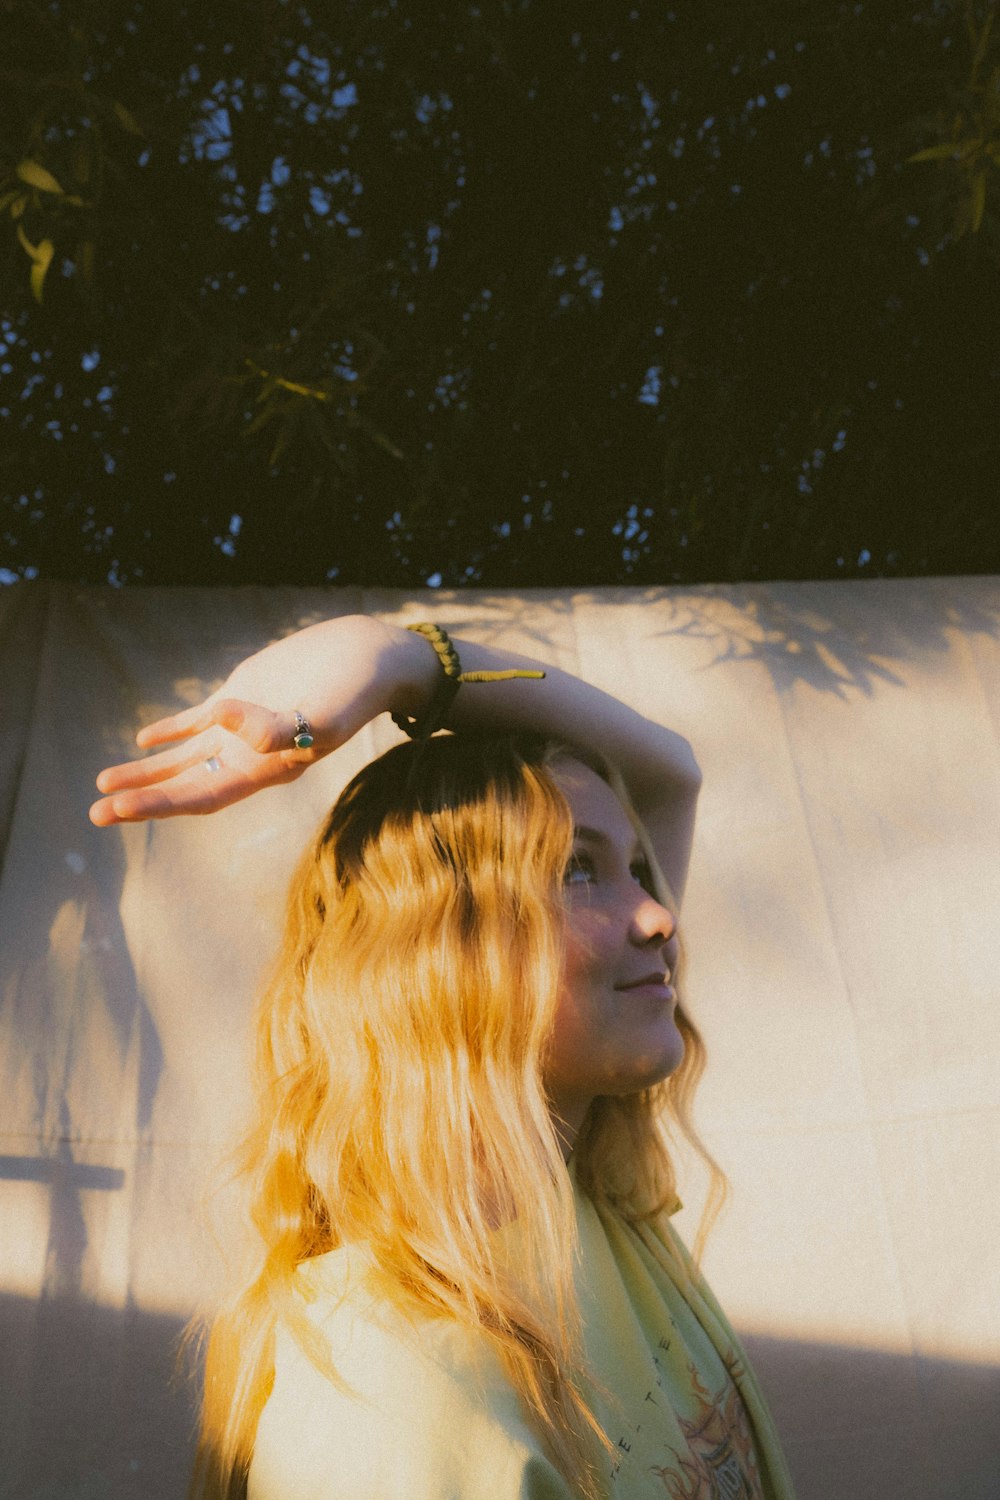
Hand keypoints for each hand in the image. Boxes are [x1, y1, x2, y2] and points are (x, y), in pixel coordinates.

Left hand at [89, 614, 422, 824]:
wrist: (369, 657)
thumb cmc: (354, 690)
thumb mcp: (326, 713)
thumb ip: (279, 728)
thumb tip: (233, 730)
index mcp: (267, 770)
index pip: (202, 796)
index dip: (159, 805)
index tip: (119, 810)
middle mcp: (250, 757)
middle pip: (185, 786)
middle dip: (140, 799)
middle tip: (94, 812)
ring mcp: (243, 729)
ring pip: (183, 759)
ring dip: (145, 772)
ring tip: (102, 784)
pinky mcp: (241, 696)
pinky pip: (196, 722)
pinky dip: (170, 732)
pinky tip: (143, 738)